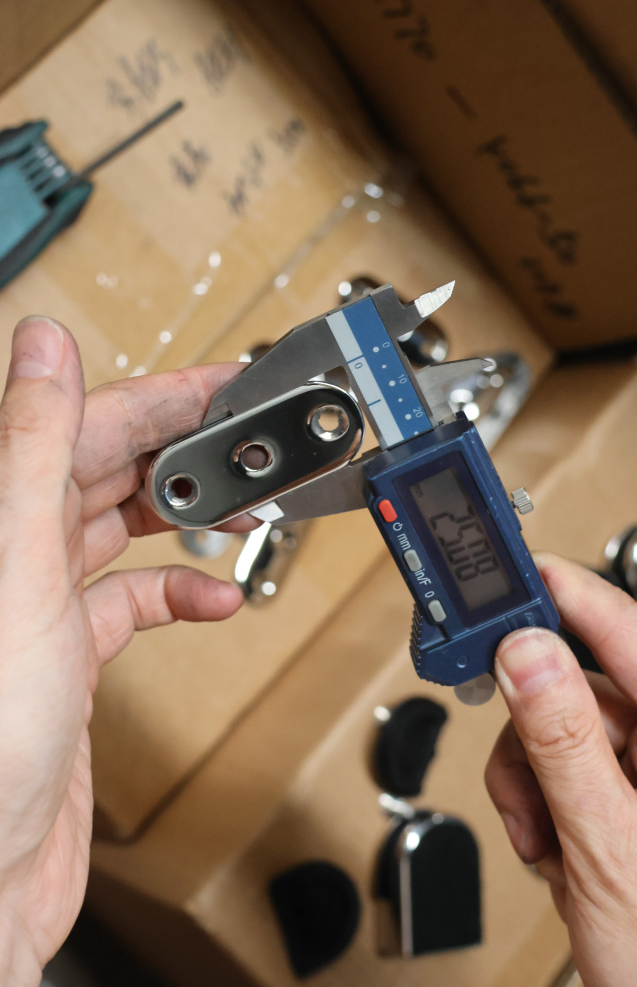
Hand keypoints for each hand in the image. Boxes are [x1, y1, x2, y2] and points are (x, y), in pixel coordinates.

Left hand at [0, 317, 252, 983]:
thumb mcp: (17, 574)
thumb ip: (31, 452)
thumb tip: (42, 345)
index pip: (82, 425)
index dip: (159, 396)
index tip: (221, 382)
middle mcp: (12, 554)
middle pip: (104, 471)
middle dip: (183, 452)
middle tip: (244, 440)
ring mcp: (39, 608)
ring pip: (118, 531)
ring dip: (183, 519)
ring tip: (237, 510)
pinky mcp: (67, 660)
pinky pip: (130, 604)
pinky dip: (177, 593)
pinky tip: (211, 600)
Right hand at [486, 554, 636, 986]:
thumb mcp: (609, 847)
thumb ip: (564, 741)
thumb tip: (528, 654)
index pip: (635, 636)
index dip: (571, 595)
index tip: (518, 570)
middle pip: (581, 682)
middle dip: (534, 730)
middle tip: (516, 761)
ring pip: (558, 722)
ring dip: (530, 775)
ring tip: (542, 836)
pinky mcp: (628, 789)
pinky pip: (559, 758)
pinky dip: (535, 794)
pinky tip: (551, 841)